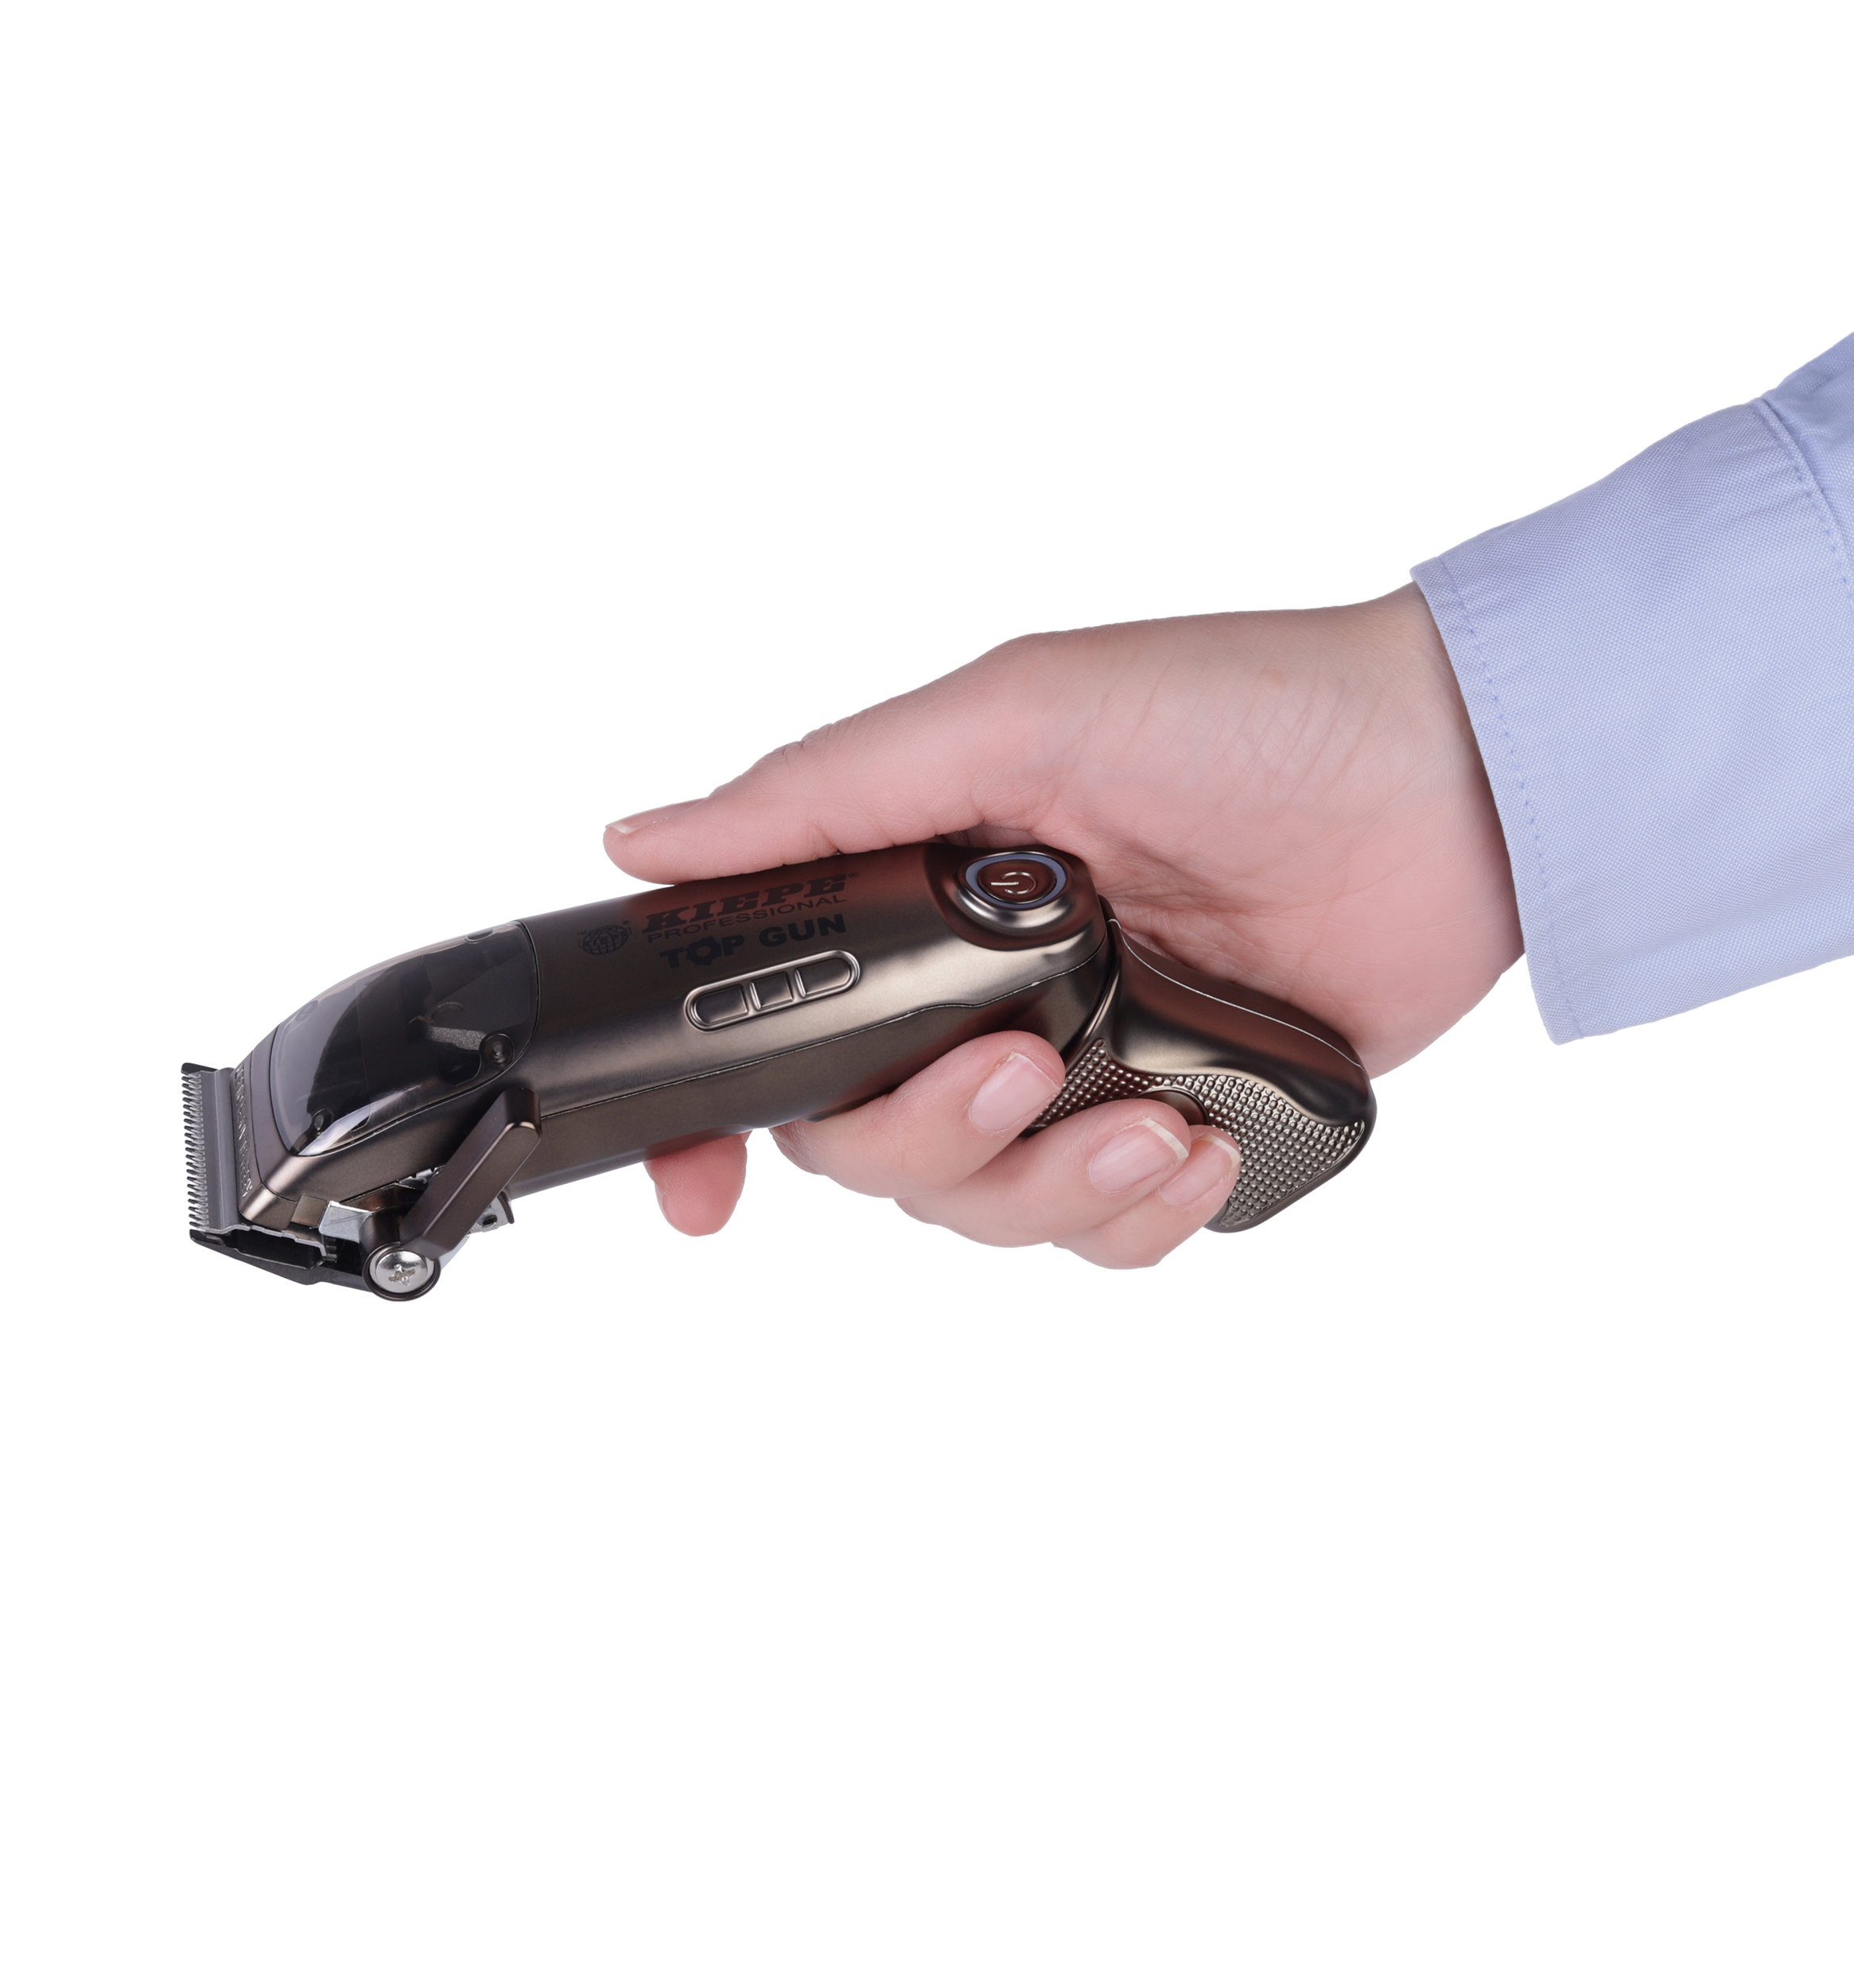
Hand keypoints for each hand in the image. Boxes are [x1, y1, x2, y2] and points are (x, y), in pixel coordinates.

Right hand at [606, 586, 1520, 1265]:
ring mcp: (1084, 1062)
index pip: (776, 1027)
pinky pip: (1110, 1232)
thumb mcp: (1016, 715)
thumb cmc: (1247, 711)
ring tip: (1148, 1118)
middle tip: (1027, 1069)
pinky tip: (1197, 1140)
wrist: (1460, 781)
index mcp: (921, 894)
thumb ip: (826, 795)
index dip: (713, 1120)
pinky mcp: (1180, 1118)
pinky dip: (1142, 1213)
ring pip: (985, 1210)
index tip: (698, 1189)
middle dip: (931, 1137)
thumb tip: (643, 842)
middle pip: (870, 1146)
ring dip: (1048, 1186)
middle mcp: (984, 990)